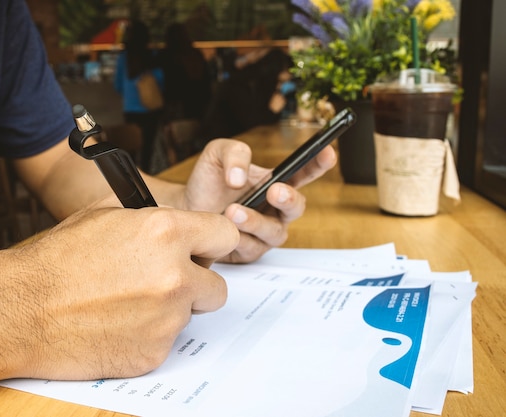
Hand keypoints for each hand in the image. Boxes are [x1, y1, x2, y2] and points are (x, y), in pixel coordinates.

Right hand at [19, 205, 238, 379]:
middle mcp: (175, 275)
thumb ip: (153, 218)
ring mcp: (167, 318)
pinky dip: (149, 334)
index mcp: (166, 232)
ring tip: (127, 303)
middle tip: (165, 282)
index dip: (213, 243)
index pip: (226, 236)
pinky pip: (167, 341)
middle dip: (196, 283)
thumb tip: (179, 224)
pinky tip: (117, 324)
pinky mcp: (154, 352)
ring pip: (191, 314)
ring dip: (170, 310)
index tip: (205, 250)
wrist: (22, 309)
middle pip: (218, 285)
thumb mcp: (105, 215)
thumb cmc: (58, 260)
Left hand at [182, 139, 335, 262]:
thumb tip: (240, 178)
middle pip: (296, 207)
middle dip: (288, 199)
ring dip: (255, 221)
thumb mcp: (217, 154)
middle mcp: (276, 209)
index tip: (328, 152)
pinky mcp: (249, 252)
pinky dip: (239, 239)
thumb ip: (234, 154)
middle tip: (274, 190)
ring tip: (233, 211)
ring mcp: (264, 233)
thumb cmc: (208, 181)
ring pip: (273, 232)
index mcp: (276, 182)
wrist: (184, 208)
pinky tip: (225, 229)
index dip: (319, 163)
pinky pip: (251, 248)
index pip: (304, 173)